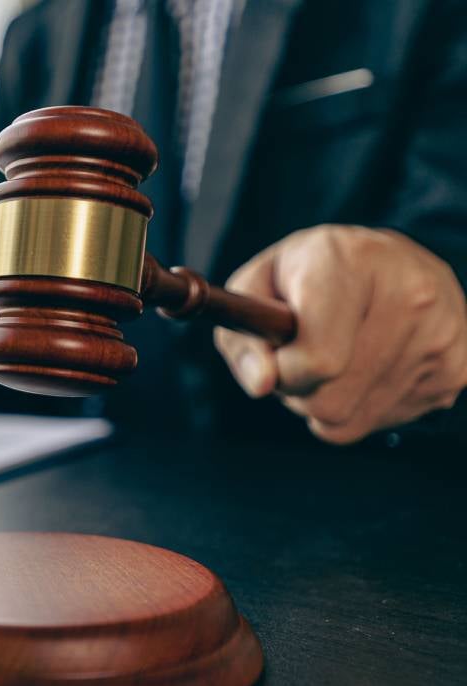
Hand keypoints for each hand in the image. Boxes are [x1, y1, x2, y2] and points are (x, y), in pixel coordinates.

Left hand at [214, 225, 466, 443]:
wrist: (385, 261)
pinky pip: (386, 421)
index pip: (317, 361)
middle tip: (309, 351)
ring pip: (354, 419)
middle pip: (331, 401)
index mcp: (349, 262)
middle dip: (304, 389)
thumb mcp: (255, 291)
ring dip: (333, 399)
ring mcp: (443, 331)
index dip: (286, 370)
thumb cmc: (306, 279)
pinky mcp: (460, 366)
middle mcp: (409, 292)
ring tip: (339, 354)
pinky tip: (370, 364)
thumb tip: (262, 384)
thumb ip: (243, 339)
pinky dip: (366, 404)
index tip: (281, 350)